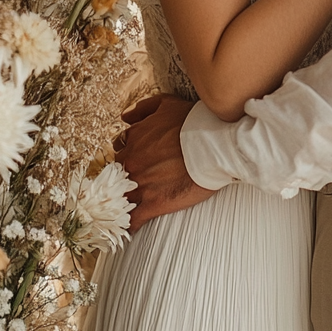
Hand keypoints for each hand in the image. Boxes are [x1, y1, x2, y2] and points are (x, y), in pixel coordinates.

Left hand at [113, 94, 215, 230]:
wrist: (213, 146)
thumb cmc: (193, 123)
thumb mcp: (166, 103)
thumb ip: (143, 109)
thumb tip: (125, 117)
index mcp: (134, 139)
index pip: (121, 148)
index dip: (129, 153)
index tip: (138, 158)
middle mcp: (133, 161)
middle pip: (118, 172)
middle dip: (126, 175)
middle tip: (140, 178)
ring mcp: (141, 183)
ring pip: (122, 196)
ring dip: (124, 200)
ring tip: (131, 205)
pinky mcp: (154, 203)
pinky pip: (133, 219)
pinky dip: (130, 224)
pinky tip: (131, 227)